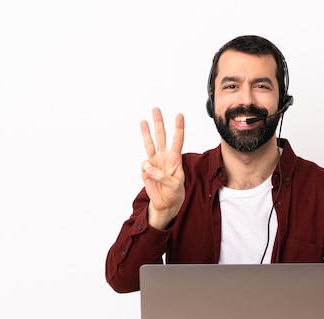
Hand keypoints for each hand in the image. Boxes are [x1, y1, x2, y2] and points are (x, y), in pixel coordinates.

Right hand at [140, 107, 184, 228]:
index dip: (178, 127)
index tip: (179, 115)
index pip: (178, 140)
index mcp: (175, 158)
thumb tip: (148, 167)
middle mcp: (164, 157)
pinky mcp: (145, 171)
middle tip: (156, 109)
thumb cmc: (175, 193)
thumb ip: (163, 176)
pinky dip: (147, 170)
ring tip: (143, 121)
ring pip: (149, 144)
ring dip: (146, 132)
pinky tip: (150, 177)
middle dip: (159, 123)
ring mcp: (154, 162)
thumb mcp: (175, 186)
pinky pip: (144, 166)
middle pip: (161, 136)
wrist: (166, 204)